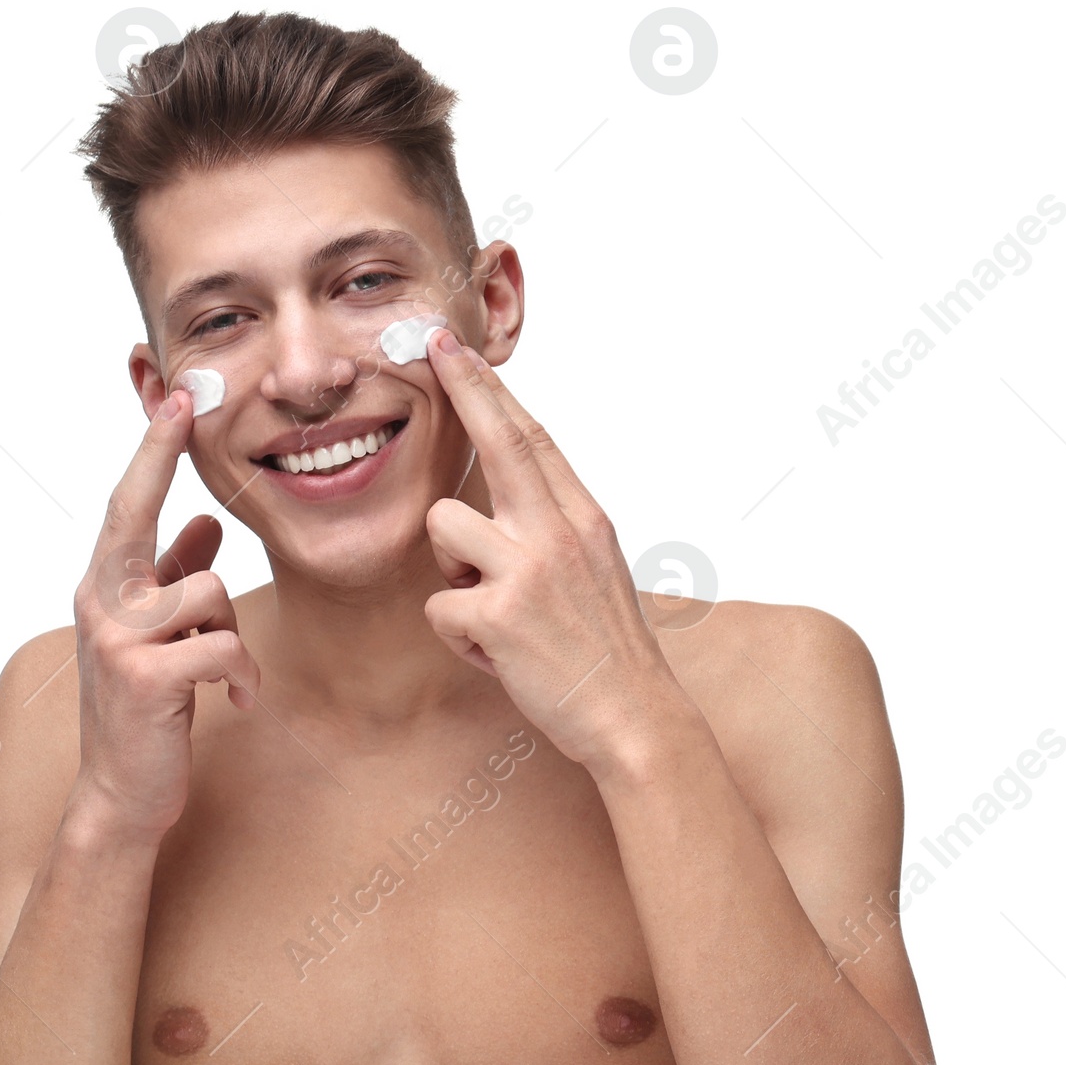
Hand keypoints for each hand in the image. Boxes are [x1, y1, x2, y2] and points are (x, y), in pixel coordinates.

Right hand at [68, 392, 259, 840]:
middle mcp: (98, 602)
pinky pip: (222, 644)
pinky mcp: (145, 676)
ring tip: (226, 674)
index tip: (173, 397)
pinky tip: (237, 700)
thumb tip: (205, 520)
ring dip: (233, 632)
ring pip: (209, 590)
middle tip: (185, 402)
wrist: (122, 794)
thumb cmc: (144, 714)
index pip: (125, 505)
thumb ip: (175, 579)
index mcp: (103, 589)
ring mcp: (116, 638)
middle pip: (136, 513)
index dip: (150, 450)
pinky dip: (242, 673)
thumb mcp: (159, 639)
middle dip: (159, 454)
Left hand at [421, 333, 687, 779]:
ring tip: (492, 611)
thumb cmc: (609, 651)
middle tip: (430, 347)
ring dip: (451, 570)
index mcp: (584, 518)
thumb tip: (513, 497)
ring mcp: (527, 571)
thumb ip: (555, 527)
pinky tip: (497, 655)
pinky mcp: (497, 616)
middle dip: (463, 389)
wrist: (635, 717)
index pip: (533, 438)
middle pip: (499, 441)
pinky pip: (439, 605)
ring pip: (443, 527)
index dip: (491, 392)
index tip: (460, 353)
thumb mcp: (598, 570)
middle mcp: (558, 532)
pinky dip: (459, 637)